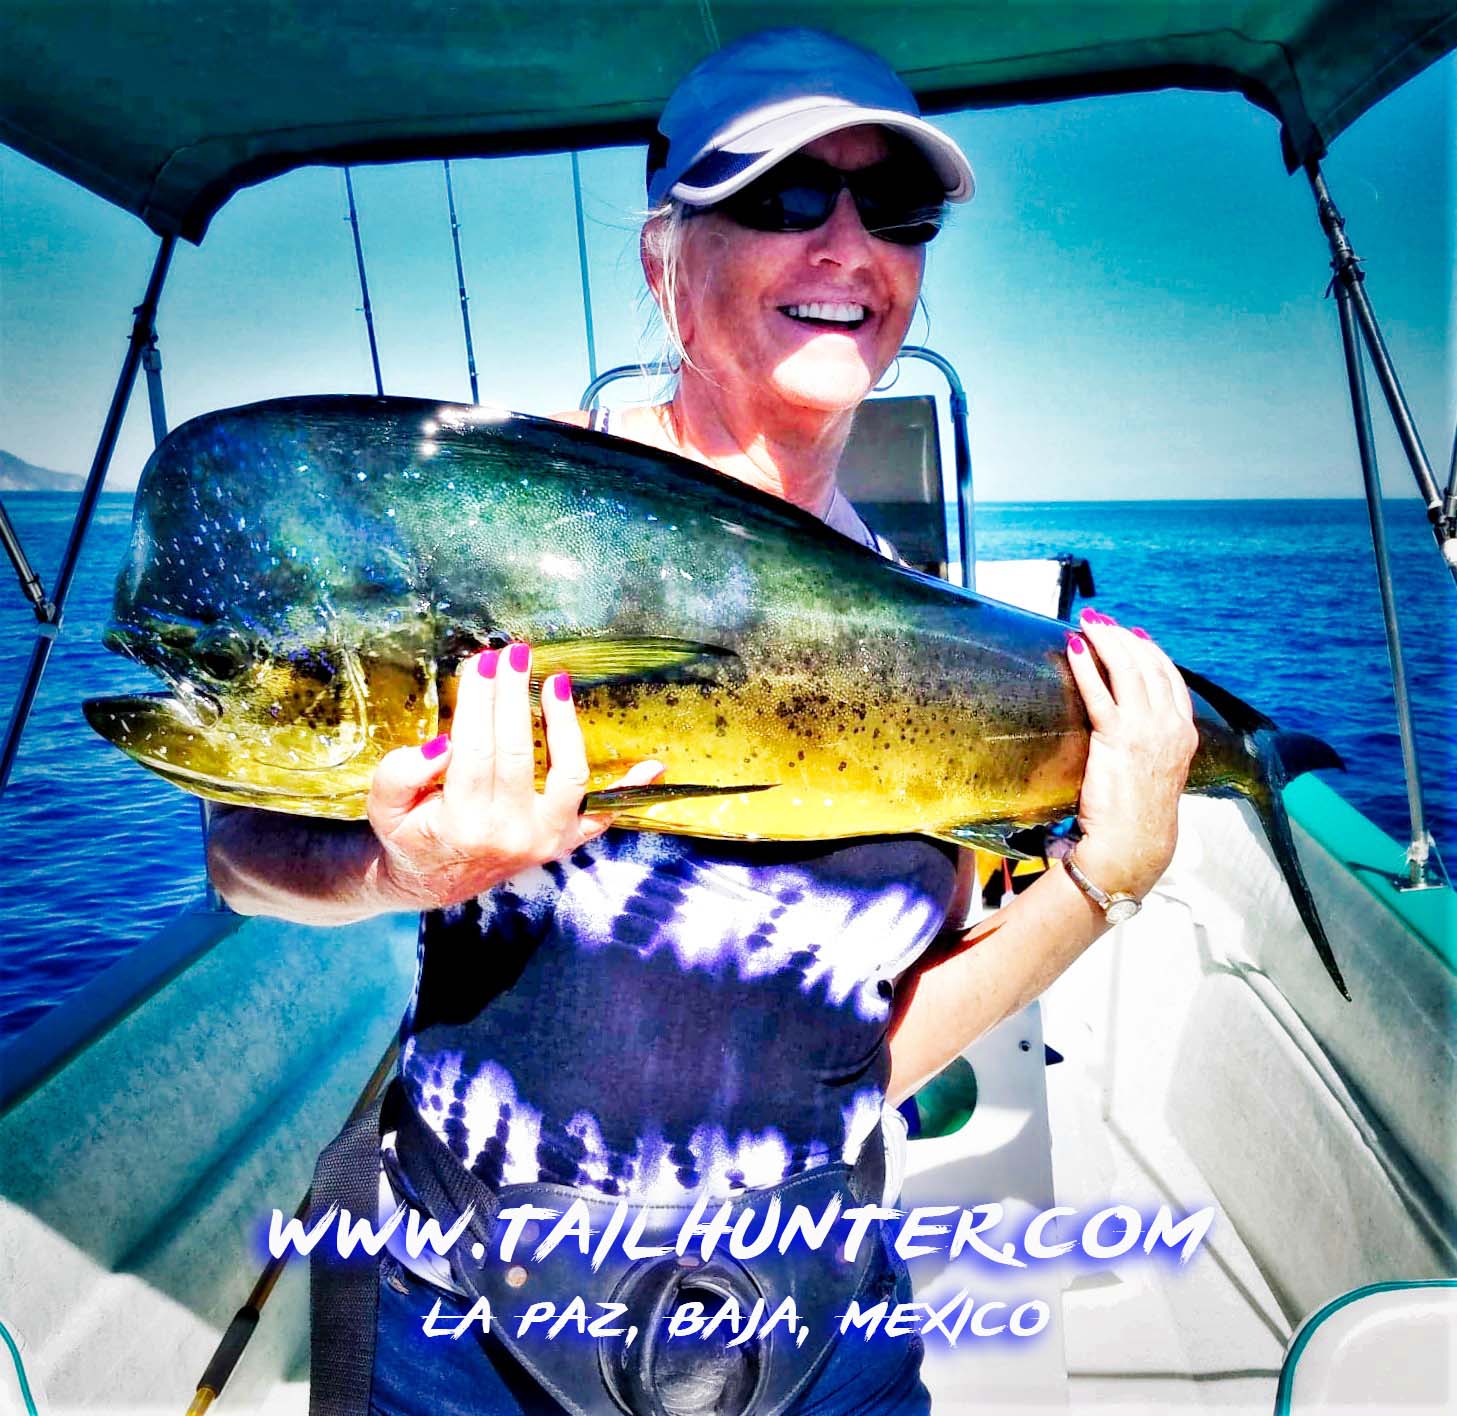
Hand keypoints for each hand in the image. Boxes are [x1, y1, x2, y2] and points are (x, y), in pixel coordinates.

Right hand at [363, 641, 662, 910]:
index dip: (479, 702)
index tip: (482, 662)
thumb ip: (402, 772)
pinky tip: (654, 764)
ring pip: (568, 776)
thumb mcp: (384, 805)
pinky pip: (603, 815)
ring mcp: (545, 839)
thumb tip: (443, 743)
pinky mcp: (565, 840)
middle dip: (515, 696)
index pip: (474, 749)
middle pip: (518, 753)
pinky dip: (630, 791)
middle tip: (514, 654)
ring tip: (557, 681)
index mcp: (463, 823)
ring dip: (566, 725)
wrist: (433, 881)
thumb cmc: (409, 832)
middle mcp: (511, 833)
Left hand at [1063, 610, 1198, 900]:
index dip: (1150, 651)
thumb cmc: (1138, 814)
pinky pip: (1101, 692)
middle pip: (1148, 666)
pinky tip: (1073, 648)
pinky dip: (1086, 665)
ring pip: (1127, 671)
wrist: (1133, 844)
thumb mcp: (1158, 771)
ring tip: (1087, 624)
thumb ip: (1154, 742)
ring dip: (1105, 641)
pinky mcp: (1117, 739)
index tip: (1132, 633)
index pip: (1170, 679)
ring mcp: (1147, 731)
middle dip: (1123, 637)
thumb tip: (1131, 721)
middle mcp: (1170, 727)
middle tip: (1100, 620)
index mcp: (1184, 733)